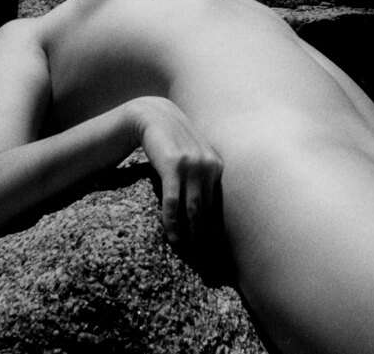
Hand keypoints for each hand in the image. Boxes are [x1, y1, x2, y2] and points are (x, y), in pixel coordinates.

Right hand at [127, 96, 222, 248]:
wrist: (153, 116)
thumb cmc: (173, 139)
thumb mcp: (194, 153)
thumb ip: (203, 173)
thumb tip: (207, 205)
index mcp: (217, 165)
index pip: (220, 204)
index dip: (217, 227)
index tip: (215, 248)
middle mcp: (208, 166)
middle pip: (208, 209)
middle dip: (205, 235)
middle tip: (203, 257)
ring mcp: (191, 166)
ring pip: (193, 208)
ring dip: (190, 232)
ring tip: (186, 249)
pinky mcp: (172, 167)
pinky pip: (173, 201)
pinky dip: (172, 221)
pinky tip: (171, 235)